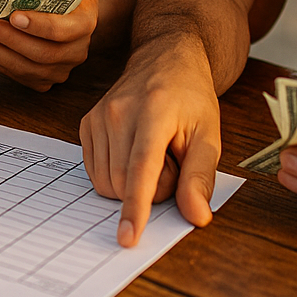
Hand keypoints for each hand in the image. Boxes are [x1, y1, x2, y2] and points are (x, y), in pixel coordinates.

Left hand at [0, 0, 98, 90]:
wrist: (73, 13)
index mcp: (85, 23)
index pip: (61, 30)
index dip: (37, 25)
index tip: (13, 15)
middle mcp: (75, 53)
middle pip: (40, 54)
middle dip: (6, 39)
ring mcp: (59, 71)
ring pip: (22, 68)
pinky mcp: (41, 82)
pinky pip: (11, 74)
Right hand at [80, 39, 222, 245]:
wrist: (164, 59)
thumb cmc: (189, 97)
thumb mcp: (209, 135)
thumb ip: (201, 178)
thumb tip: (197, 217)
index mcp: (153, 113)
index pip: (141, 170)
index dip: (135, 208)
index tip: (128, 237)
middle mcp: (118, 113)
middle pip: (124, 184)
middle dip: (150, 190)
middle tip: (171, 163)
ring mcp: (98, 117)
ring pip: (106, 182)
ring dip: (132, 184)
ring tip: (152, 155)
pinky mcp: (87, 123)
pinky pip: (95, 172)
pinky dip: (116, 175)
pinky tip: (132, 154)